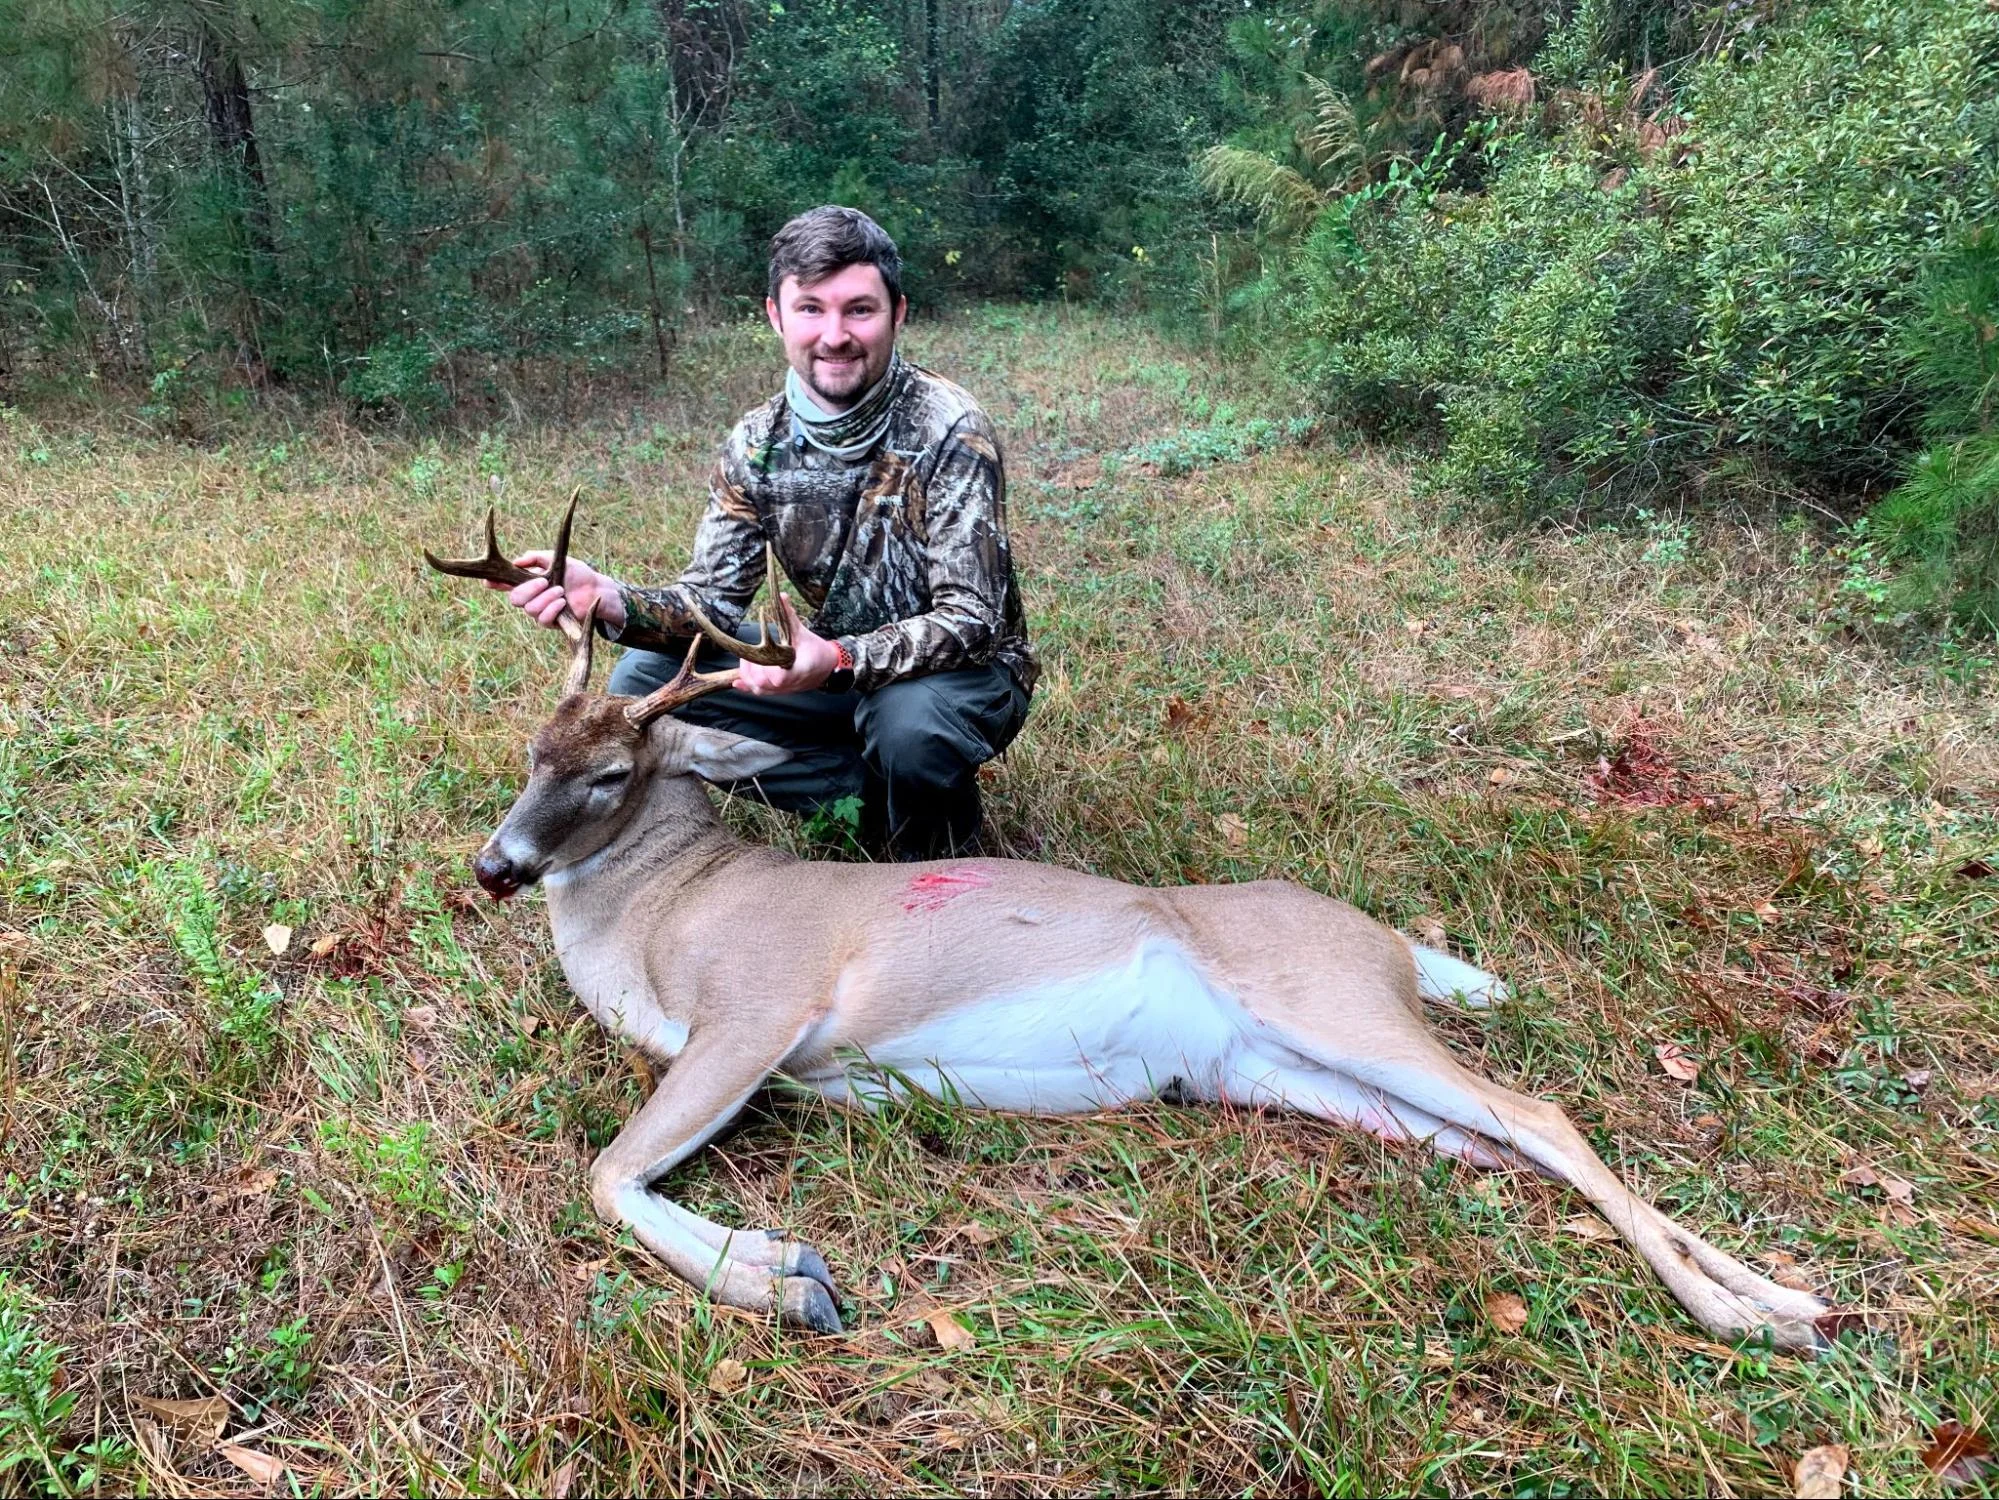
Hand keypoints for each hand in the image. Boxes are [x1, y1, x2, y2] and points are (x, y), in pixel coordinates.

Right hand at [496, 551, 625, 632]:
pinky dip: (552, 609)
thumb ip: (536, 558)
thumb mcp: (555, 560)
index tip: (488, 582)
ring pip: (529, 609)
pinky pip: (543, 619)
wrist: (595, 589)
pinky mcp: (551, 622)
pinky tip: (562, 603)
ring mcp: (540, 611)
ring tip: (560, 591)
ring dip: (545, 598)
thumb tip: (517, 562)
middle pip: (515, 599)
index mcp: (528, 581)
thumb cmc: (576, 573)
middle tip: (544, 582)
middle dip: (528, 590)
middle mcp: (531, 597)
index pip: (506, 583)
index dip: (495, 583)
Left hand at [734, 614, 839, 694]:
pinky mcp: (779, 691)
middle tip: (749, 655)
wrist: (828, 668)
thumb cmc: (817, 651)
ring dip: (748, 677)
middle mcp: (790, 682)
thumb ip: (789, 616)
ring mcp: (783, 688)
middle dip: (753, 669)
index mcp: (799, 668)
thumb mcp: (803, 632)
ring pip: (760, 689)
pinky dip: (748, 687)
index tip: (764, 655)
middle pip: (763, 683)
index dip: (768, 670)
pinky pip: (761, 693)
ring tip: (745, 663)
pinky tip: (737, 681)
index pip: (779, 677)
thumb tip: (781, 596)